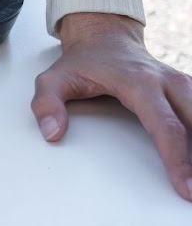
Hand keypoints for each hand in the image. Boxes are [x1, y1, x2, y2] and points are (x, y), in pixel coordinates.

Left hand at [32, 13, 191, 200]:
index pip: (165, 127)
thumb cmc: (82, 62)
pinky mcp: (189, 89)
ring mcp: (183, 84)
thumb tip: (53, 134)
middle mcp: (168, 82)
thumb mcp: (52, 79)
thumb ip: (47, 105)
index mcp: (139, 83)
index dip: (177, 159)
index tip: (185, 187)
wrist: (104, 37)